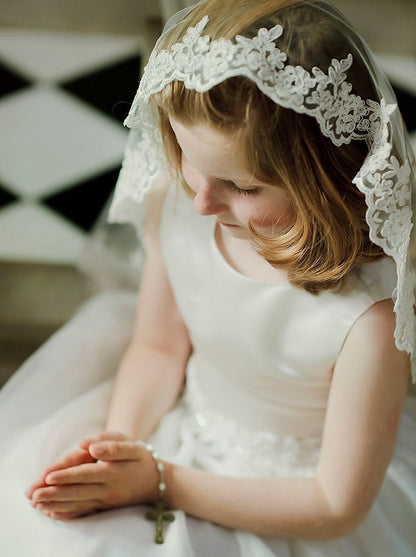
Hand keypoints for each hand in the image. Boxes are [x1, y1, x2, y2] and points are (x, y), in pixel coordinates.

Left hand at [26, 432, 158, 519]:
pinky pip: (83, 512)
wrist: (158, 481)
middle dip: (53, 493)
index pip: (85, 474)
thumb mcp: (132, 445)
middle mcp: (107, 489)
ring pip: (77, 504)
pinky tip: (53, 513)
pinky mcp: (104, 507)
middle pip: (77, 492)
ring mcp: (105, 500)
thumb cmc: (142, 457)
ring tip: (36, 504)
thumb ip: (111, 445)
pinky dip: (67, 514)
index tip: (47, 476)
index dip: (66, 475)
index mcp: (113, 472)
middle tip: (32, 495)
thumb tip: (90, 447)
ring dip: (55, 504)